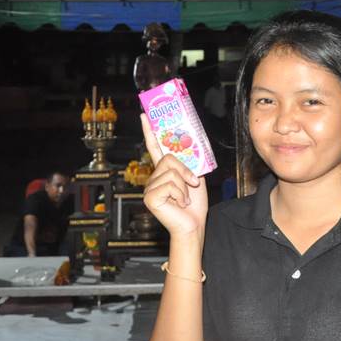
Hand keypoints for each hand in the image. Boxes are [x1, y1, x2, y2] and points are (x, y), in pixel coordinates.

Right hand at [140, 114, 208, 239]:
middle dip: (185, 171)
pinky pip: (170, 184)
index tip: (145, 115)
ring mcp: (149, 187)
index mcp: (163, 171)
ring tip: (184, 199)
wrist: (193, 225)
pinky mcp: (150, 197)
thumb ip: (190, 162)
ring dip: (185, 186)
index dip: (149, 131)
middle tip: (192, 185)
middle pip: (168, 158)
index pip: (154, 147)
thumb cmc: (194, 204)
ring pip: (172, 172)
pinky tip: (179, 204)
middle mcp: (153, 177)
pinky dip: (180, 194)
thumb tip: (192, 144)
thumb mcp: (196, 177)